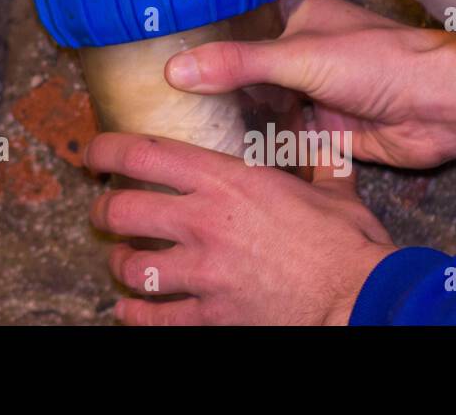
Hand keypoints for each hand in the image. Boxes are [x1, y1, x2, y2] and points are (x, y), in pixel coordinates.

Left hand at [85, 132, 394, 324]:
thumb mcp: (333, 193)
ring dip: (119, 263)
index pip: (143, 153)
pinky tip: (131, 311)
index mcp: (227, 182)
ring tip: (121, 262)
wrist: (361, 301)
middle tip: (105, 212)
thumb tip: (326, 138)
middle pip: (122, 209)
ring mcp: (203, 272)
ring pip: (131, 265)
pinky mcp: (210, 316)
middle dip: (104, 211)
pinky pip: (154, 317)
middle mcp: (204, 222)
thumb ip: (320, 163)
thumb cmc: (348, 246)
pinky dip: (135, 315)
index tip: (94, 153)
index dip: (106, 149)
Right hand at [164, 0, 455, 168]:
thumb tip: (174, 69)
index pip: (238, 18)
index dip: (202, 32)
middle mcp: (299, 52)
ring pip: (257, 105)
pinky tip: (214, 155)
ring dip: (229, 117)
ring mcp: (309, 93)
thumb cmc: (380, 63)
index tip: (154, 46)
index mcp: (296, 16)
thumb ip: (238, 64)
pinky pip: (277, 139)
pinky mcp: (321, 132)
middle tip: (154, 96)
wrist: (443, 110)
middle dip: (208, 82)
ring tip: (173, 127)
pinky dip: (254, 147)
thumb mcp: (300, 57)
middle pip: (242, 67)